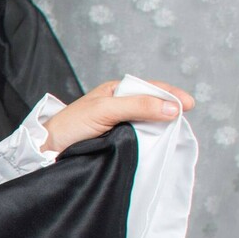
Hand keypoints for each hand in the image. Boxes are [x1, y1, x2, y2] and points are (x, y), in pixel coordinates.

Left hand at [43, 79, 193, 156]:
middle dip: (170, 110)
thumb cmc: (72, 124)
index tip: (189, 105)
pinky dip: (151, 141)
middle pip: (153, 105)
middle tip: (185, 121)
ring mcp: (119, 124)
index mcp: (117, 91)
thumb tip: (172, 108)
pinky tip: (158, 146)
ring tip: (175, 133)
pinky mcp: (117, 141)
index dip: (171, 95)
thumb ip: (138, 106)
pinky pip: (140, 138)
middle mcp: (120, 105)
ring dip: (162, 127)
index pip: (151, 88)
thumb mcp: (107, 109)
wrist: (49, 149)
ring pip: (148, 122)